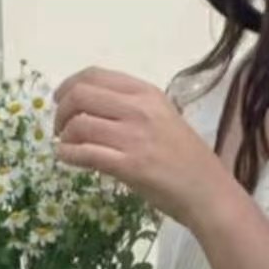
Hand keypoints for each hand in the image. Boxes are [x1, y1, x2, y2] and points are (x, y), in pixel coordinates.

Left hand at [53, 67, 236, 228]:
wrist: (208, 193)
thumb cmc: (188, 161)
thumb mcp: (164, 119)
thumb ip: (134, 111)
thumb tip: (98, 112)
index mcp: (146, 93)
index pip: (96, 75)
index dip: (69, 85)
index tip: (61, 100)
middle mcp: (138, 109)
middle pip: (81, 95)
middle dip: (61, 110)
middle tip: (60, 128)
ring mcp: (133, 137)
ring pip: (80, 124)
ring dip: (64, 135)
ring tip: (66, 146)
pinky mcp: (129, 166)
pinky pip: (86, 153)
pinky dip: (68, 155)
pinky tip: (66, 158)